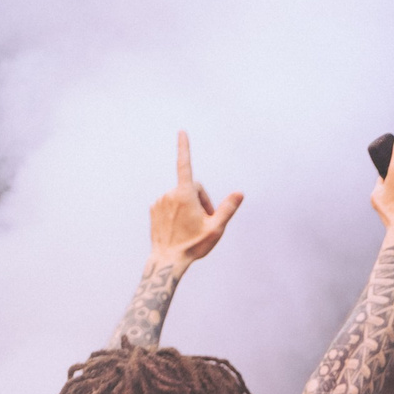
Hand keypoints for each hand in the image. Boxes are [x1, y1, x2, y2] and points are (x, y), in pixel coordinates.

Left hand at [147, 131, 242, 264]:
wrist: (167, 260)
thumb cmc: (193, 245)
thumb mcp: (216, 228)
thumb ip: (227, 208)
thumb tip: (239, 193)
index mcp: (185, 195)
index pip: (185, 165)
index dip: (184, 147)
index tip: (182, 132)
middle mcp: (170, 194)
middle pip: (192, 188)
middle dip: (201, 200)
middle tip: (206, 221)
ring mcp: (160, 201)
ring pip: (180, 196)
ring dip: (189, 207)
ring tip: (191, 227)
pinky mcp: (154, 209)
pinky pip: (170, 204)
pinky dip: (177, 211)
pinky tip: (179, 228)